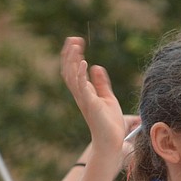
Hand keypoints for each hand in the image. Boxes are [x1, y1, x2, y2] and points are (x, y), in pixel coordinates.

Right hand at [60, 37, 125, 155]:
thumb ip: (101, 83)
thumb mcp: (107, 98)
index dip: (73, 55)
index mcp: (84, 92)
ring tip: (75, 46)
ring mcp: (84, 99)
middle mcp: (81, 95)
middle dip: (70, 54)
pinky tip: (84, 63)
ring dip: (73, 61)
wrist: (111, 142)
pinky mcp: (90, 105)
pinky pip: (82, 88)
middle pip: (69, 70)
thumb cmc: (109, 123)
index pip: (74, 70)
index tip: (77, 41)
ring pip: (72, 77)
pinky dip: (81, 75)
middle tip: (73, 39)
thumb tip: (95, 66)